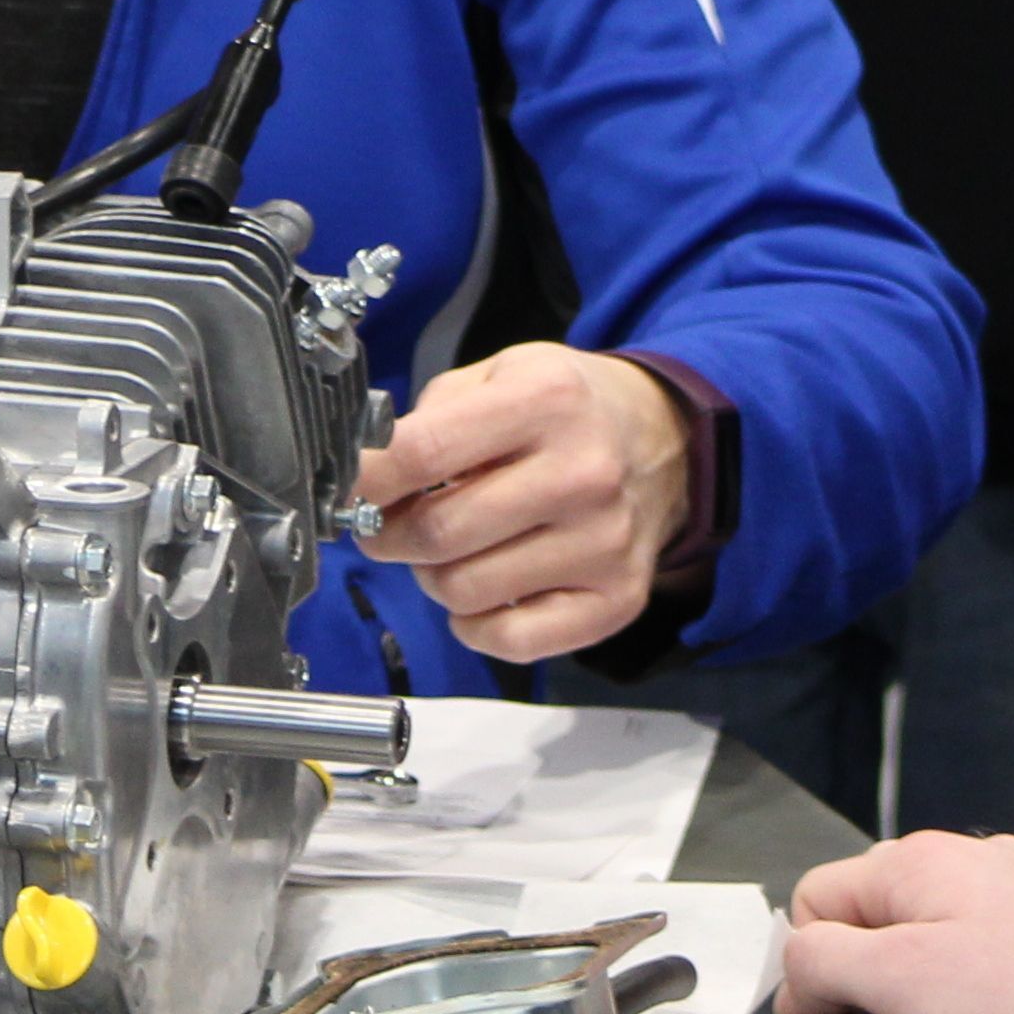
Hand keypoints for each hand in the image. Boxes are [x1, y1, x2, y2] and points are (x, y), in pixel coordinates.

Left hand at [353, 344, 689, 664]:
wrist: (664, 441)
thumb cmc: (567, 410)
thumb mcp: (501, 373)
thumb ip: (430, 416)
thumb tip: (369, 483)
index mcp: (546, 402)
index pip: (423, 452)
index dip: (367, 481)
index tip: (350, 492)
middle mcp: (581, 474)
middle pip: (437, 532)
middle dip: (390, 535)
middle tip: (389, 526)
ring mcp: (602, 543)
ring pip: (463, 591)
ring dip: (434, 577)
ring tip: (452, 548)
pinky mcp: (615, 599)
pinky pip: (509, 640)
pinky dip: (475, 624)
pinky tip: (486, 589)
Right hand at [773, 830, 1013, 1013]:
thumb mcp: (903, 982)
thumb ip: (829, 966)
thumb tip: (793, 981)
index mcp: (907, 863)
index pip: (814, 901)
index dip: (811, 967)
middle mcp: (956, 857)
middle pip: (873, 917)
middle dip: (872, 976)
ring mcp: (1010, 879)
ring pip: (932, 932)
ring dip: (928, 981)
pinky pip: (988, 944)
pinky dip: (982, 979)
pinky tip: (1009, 1012)